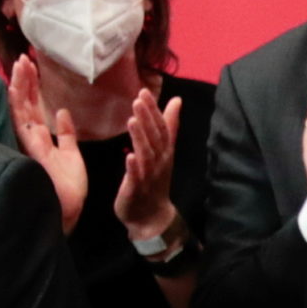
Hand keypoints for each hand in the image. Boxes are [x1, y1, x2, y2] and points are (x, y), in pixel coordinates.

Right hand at [7, 56, 86, 232]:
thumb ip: (66, 134)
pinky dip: (17, 106)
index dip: (32, 86)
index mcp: (42, 137)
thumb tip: (62, 112)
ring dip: (19, 86)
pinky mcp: (31, 149)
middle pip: (24, 103)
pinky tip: (14, 89)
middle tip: (24, 57)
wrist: (70, 206)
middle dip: (24, 80)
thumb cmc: (69, 184)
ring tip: (21, 64)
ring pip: (20, 108)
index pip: (34, 106)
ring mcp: (29, 143)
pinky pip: (21, 124)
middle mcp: (32, 138)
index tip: (33, 65)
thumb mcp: (71, 154)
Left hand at [113, 86, 181, 242]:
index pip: (161, 127)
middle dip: (147, 118)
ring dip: (140, 138)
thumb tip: (177, 100)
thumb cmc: (155, 179)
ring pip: (146, 155)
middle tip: (138, 99)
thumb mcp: (164, 150)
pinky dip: (134, 167)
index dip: (153, 110)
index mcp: (164, 151)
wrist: (151, 215)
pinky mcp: (136, 190)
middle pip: (155, 138)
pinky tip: (129, 156)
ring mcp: (148, 176)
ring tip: (132, 120)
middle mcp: (159, 161)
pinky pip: (137, 178)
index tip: (144, 92)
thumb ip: (169, 125)